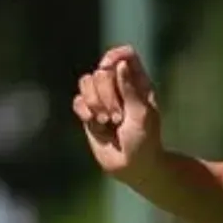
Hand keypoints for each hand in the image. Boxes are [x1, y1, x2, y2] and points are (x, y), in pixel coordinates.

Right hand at [74, 45, 162, 179]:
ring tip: (107, 121)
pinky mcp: (90, 114)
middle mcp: (120, 88)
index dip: (114, 56)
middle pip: (101, 71)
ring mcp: (103, 100)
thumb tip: (120, 64)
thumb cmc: (145, 142)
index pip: (125, 55)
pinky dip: (84, 111)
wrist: (134, 167)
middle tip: (118, 117)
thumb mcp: (142, 114)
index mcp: (138, 84)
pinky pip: (78, 101)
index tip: (109, 68)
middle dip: (106, 94)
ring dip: (94, 102)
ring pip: (86, 82)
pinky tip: (94, 123)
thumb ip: (130, 89)